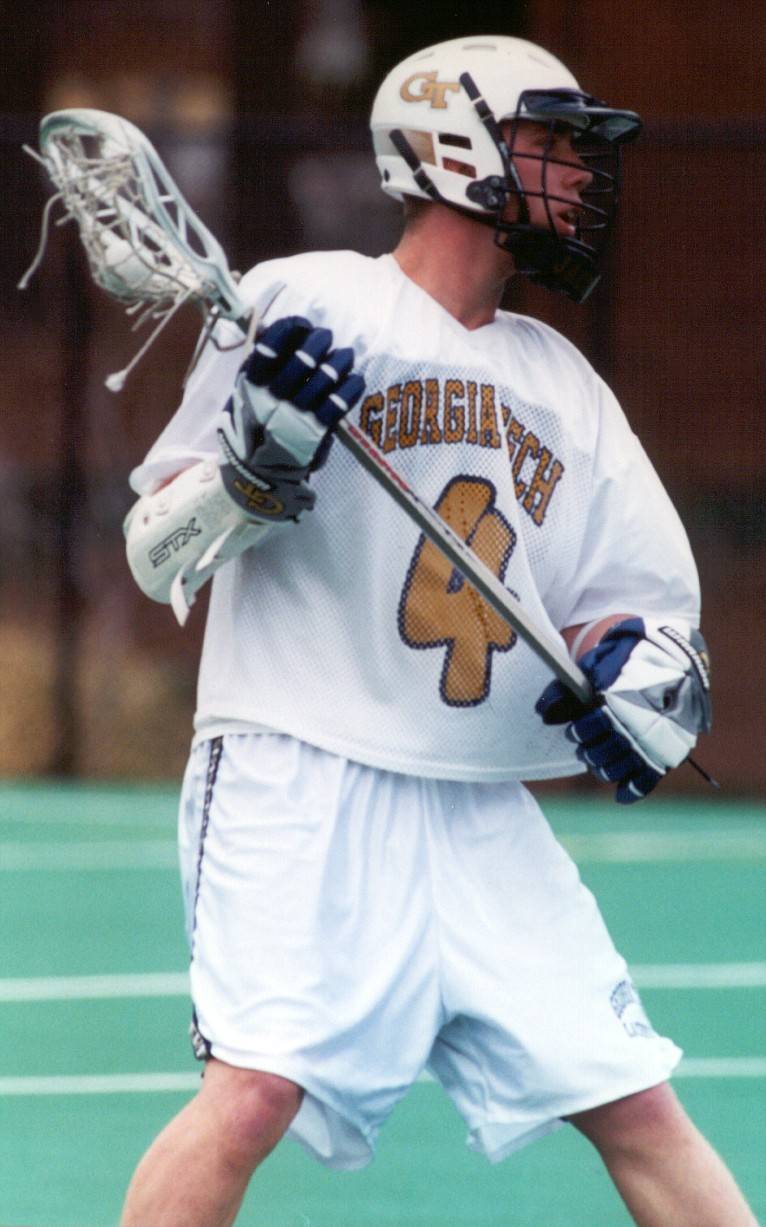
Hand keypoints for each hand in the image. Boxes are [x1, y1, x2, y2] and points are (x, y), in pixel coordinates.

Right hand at [217, 316, 364, 520]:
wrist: (255, 472)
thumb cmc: (252, 426)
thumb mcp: (244, 393)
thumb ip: (257, 364)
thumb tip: (270, 329)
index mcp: (250, 383)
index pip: (272, 345)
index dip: (292, 329)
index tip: (303, 325)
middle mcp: (271, 397)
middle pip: (303, 358)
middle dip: (320, 341)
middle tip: (327, 337)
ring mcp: (293, 415)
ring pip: (324, 378)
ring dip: (341, 360)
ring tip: (346, 355)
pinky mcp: (313, 432)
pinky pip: (338, 403)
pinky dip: (351, 387)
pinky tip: (356, 379)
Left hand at [536, 618, 711, 803]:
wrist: (678, 657)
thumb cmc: (630, 660)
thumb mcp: (596, 664)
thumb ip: (568, 689)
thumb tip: (542, 713)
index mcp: (619, 703)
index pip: (589, 729)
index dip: (579, 732)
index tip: (575, 730)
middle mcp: (636, 726)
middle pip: (601, 754)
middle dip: (588, 752)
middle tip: (585, 746)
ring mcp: (653, 742)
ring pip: (618, 770)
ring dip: (603, 769)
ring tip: (598, 760)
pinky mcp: (668, 753)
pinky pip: (647, 782)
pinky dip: (631, 791)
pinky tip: (619, 794)